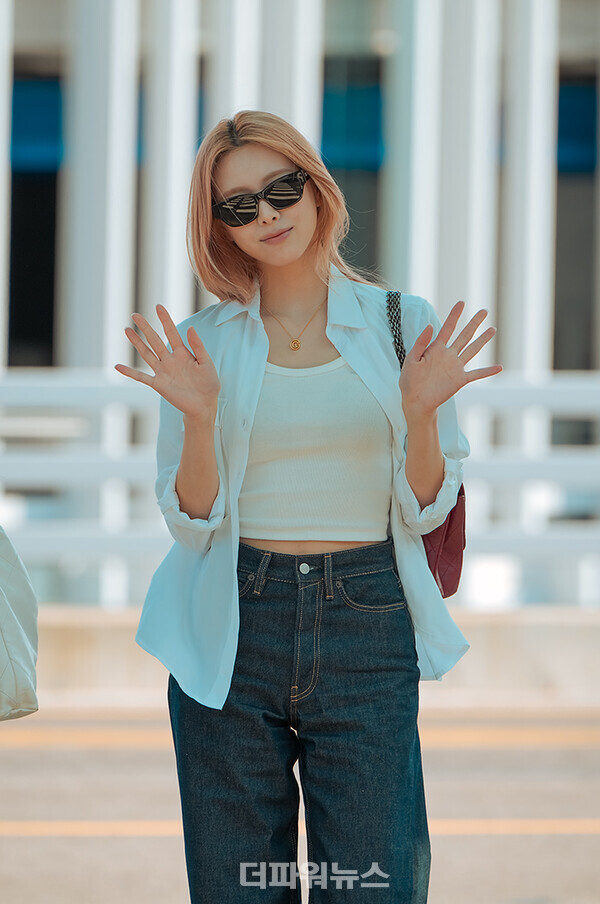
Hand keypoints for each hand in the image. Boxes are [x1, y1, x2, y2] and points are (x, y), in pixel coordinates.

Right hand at [115, 305, 220, 422]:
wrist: (204, 405)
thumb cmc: (209, 384)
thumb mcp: (206, 363)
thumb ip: (198, 346)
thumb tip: (190, 327)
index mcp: (183, 353)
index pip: (172, 333)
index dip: (165, 320)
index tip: (158, 307)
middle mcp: (170, 360)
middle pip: (155, 340)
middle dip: (146, 328)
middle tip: (135, 315)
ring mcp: (163, 372)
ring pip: (146, 354)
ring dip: (136, 343)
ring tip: (126, 330)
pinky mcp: (158, 384)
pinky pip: (141, 377)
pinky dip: (129, 372)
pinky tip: (117, 366)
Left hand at [399, 301, 501, 419]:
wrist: (415, 401)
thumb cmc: (409, 381)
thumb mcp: (411, 360)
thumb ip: (420, 343)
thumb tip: (430, 325)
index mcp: (435, 349)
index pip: (447, 328)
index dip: (454, 315)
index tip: (461, 302)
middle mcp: (448, 355)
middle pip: (464, 335)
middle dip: (474, 323)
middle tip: (484, 311)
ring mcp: (455, 367)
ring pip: (472, 350)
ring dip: (483, 340)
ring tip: (492, 329)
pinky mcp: (460, 380)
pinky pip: (476, 374)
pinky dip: (488, 371)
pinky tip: (499, 367)